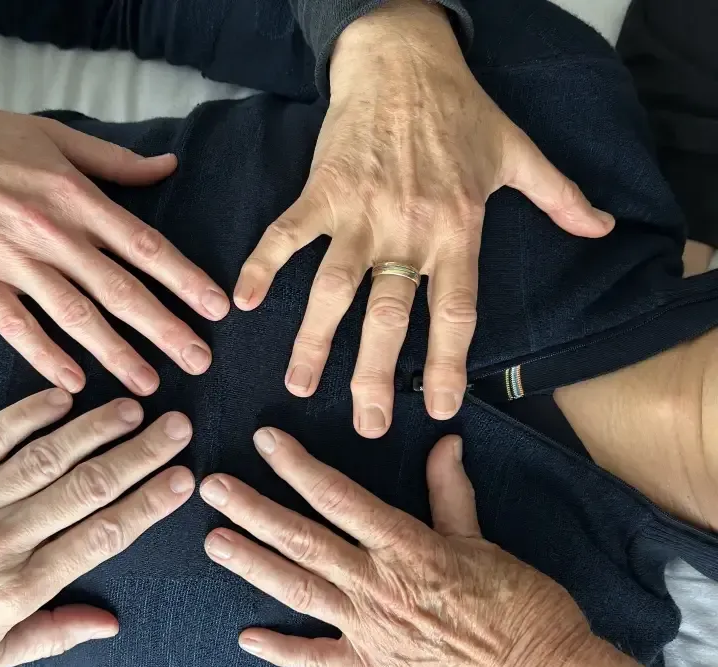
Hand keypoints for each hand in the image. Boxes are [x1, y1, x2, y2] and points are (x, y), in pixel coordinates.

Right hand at [0, 94, 229, 395]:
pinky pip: (17, 327)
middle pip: (120, 289)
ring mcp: (12, 261)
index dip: (184, 279)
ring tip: (149, 384)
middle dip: (165, 328)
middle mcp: (52, 232)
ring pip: (75, 315)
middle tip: (200, 361)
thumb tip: (169, 166)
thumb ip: (114, 161)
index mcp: (75, 196)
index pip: (144, 245)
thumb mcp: (54, 136)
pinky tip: (75, 384)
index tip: (216, 308)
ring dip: (116, 352)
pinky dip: (46, 356)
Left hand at [0, 390, 194, 666]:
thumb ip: (52, 633)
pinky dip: (28, 412)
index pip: (101, 536)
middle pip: (85, 488)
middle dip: (139, 455)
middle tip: (177, 428)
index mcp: (18, 588)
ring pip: (46, 456)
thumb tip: (111, 623)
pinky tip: (62, 395)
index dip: (148, 503)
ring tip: (136, 407)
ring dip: (96, 427)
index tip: (182, 479)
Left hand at [198, 429, 591, 666]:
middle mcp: (378, 584)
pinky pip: (319, 659)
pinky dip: (283, 651)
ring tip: (215, 542)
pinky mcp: (373, 665)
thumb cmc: (520, 604)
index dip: (299, 467)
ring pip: (300, 591)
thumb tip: (445, 441)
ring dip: (254, 566)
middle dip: (254, 511)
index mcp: (407, 546)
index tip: (265, 440)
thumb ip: (450, 491)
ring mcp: (371, 628)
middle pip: (305, 541)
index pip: (341, 497)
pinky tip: (247, 638)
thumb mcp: (483, 538)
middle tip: (213, 487)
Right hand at [234, 0, 614, 436]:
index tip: (437, 408)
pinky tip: (244, 301)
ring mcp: (362, 213)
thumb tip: (603, 229)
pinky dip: (264, 264)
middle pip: (390, 316)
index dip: (447, 363)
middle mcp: (410, 230)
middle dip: (374, 376)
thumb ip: (559, 197)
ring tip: (299, 387)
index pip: (455, 311)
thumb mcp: (519, 151)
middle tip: (366, 426)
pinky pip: (288, 234)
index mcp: (459, 229)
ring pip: (334, 289)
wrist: (404, 57)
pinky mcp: (323, 190)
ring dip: (314, 341)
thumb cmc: (461, 107)